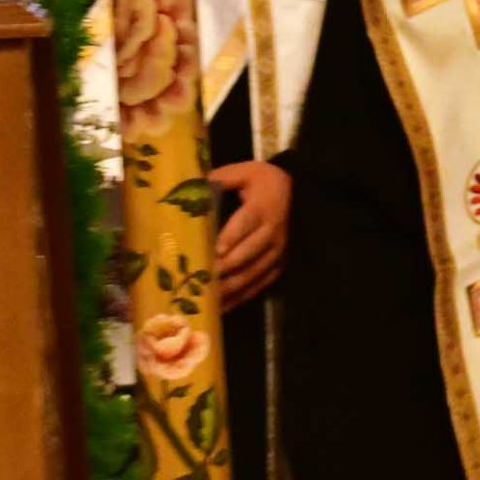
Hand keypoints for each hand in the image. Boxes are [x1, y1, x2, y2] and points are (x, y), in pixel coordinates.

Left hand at [210, 159, 291, 311]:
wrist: (293, 190)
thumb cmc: (260, 181)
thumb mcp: (241, 172)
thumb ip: (218, 179)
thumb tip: (187, 189)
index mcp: (262, 208)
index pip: (245, 225)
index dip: (230, 239)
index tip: (214, 253)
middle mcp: (273, 232)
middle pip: (248, 254)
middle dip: (224, 269)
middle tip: (199, 281)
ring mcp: (277, 252)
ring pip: (252, 274)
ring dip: (229, 287)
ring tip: (206, 299)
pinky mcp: (277, 266)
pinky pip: (258, 285)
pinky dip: (240, 298)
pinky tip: (220, 307)